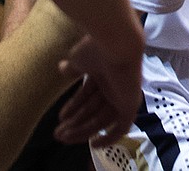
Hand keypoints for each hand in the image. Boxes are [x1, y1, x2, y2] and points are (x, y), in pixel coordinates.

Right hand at [54, 29, 143, 145]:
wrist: (117, 43)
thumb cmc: (97, 47)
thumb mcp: (79, 58)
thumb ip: (73, 67)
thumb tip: (62, 68)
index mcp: (103, 72)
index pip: (87, 95)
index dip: (73, 107)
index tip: (60, 117)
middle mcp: (113, 84)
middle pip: (93, 110)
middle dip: (75, 122)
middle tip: (58, 134)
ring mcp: (122, 95)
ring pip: (101, 120)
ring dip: (83, 130)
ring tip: (63, 138)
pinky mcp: (130, 104)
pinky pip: (121, 127)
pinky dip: (109, 137)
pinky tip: (94, 144)